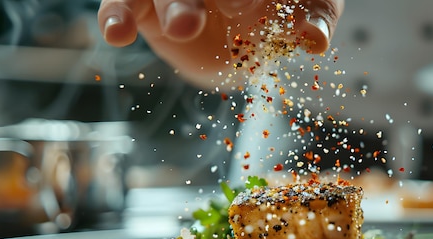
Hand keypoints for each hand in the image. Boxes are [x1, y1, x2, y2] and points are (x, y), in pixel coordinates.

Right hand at [97, 0, 343, 88]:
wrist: (248, 40)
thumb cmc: (282, 11)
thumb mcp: (310, 8)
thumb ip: (316, 18)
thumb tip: (315, 41)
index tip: (246, 3)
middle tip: (213, 15)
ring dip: (169, 4)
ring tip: (180, 27)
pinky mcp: (146, 4)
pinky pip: (122, 2)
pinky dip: (116, 16)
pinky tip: (118, 33)